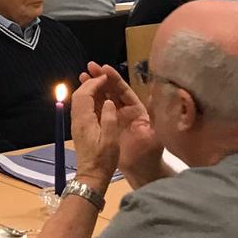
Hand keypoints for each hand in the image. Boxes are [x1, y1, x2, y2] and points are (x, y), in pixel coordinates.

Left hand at [68, 76, 119, 185]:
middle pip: (79, 94)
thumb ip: (109, 118)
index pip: (85, 94)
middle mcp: (77, 119)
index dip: (95, 83)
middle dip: (90, 82)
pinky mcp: (80, 128)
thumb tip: (108, 101)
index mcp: (84, 119)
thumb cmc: (103, 159)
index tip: (106, 76)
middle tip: (103, 76)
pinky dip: (89, 99)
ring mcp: (77, 124)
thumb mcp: (110, 139)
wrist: (91, 175)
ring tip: (100, 83)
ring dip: (88, 90)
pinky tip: (99, 99)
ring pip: (79, 100)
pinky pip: (82, 108)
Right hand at [80, 62, 161, 182]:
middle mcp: (124, 111)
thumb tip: (157, 91)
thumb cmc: (149, 152)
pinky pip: (96, 112)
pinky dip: (88, 102)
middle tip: (89, 66)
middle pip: (111, 91)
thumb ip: (155, 112)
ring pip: (102, 99)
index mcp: (136, 109)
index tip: (104, 68)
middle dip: (101, 78)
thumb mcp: (155, 131)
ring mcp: (113, 119)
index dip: (114, 78)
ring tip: (81, 76)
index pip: (123, 90)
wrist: (140, 170)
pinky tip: (80, 95)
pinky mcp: (105, 127)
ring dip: (92, 87)